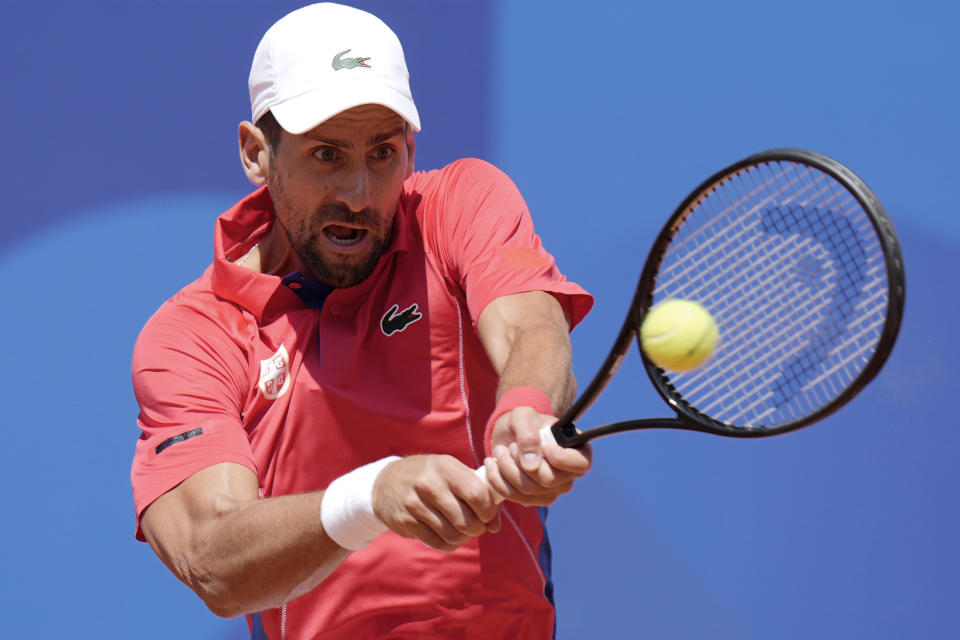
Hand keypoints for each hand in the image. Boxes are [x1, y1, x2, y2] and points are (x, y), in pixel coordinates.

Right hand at [372, 454, 501, 551]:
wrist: (387, 482)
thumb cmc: (430, 476)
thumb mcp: (451, 473)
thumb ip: (478, 493)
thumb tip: (497, 526)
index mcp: (445, 467)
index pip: (477, 494)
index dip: (488, 510)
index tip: (488, 514)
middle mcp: (429, 484)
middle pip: (466, 520)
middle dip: (477, 528)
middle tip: (477, 526)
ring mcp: (415, 504)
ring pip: (452, 534)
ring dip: (463, 538)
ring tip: (462, 531)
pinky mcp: (406, 522)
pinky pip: (437, 543)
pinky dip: (449, 544)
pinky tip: (448, 536)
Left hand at [483, 407, 591, 506]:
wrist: (509, 435)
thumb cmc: (523, 422)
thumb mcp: (524, 416)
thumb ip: (528, 434)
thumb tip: (531, 465)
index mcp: (577, 451)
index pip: (581, 464)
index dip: (562, 459)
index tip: (544, 447)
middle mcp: (568, 475)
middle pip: (548, 480)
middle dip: (522, 461)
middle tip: (511, 445)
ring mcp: (551, 490)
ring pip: (528, 490)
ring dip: (507, 469)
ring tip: (501, 451)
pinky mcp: (532, 499)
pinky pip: (513, 496)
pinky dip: (498, 480)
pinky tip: (493, 465)